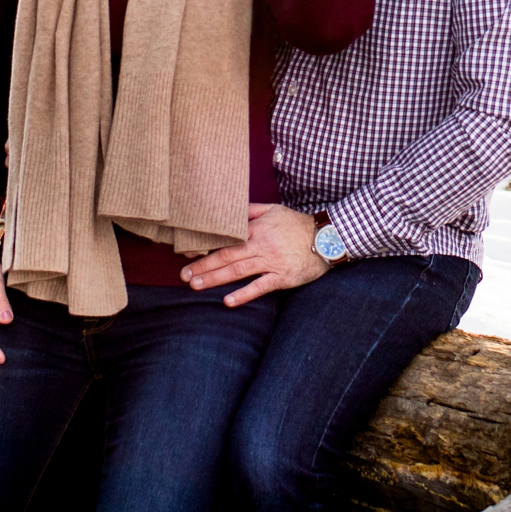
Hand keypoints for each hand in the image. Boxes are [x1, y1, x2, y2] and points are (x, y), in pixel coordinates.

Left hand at [180, 203, 327, 307]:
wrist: (327, 238)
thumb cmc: (297, 224)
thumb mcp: (274, 210)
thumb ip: (251, 210)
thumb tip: (229, 210)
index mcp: (256, 228)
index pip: (227, 238)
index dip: (207, 246)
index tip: (189, 253)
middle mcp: (261, 244)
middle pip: (227, 256)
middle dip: (203, 266)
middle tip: (184, 275)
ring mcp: (271, 262)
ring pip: (238, 271)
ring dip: (215, 279)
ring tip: (196, 285)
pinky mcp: (282, 277)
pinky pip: (260, 286)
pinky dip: (244, 294)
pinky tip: (228, 301)